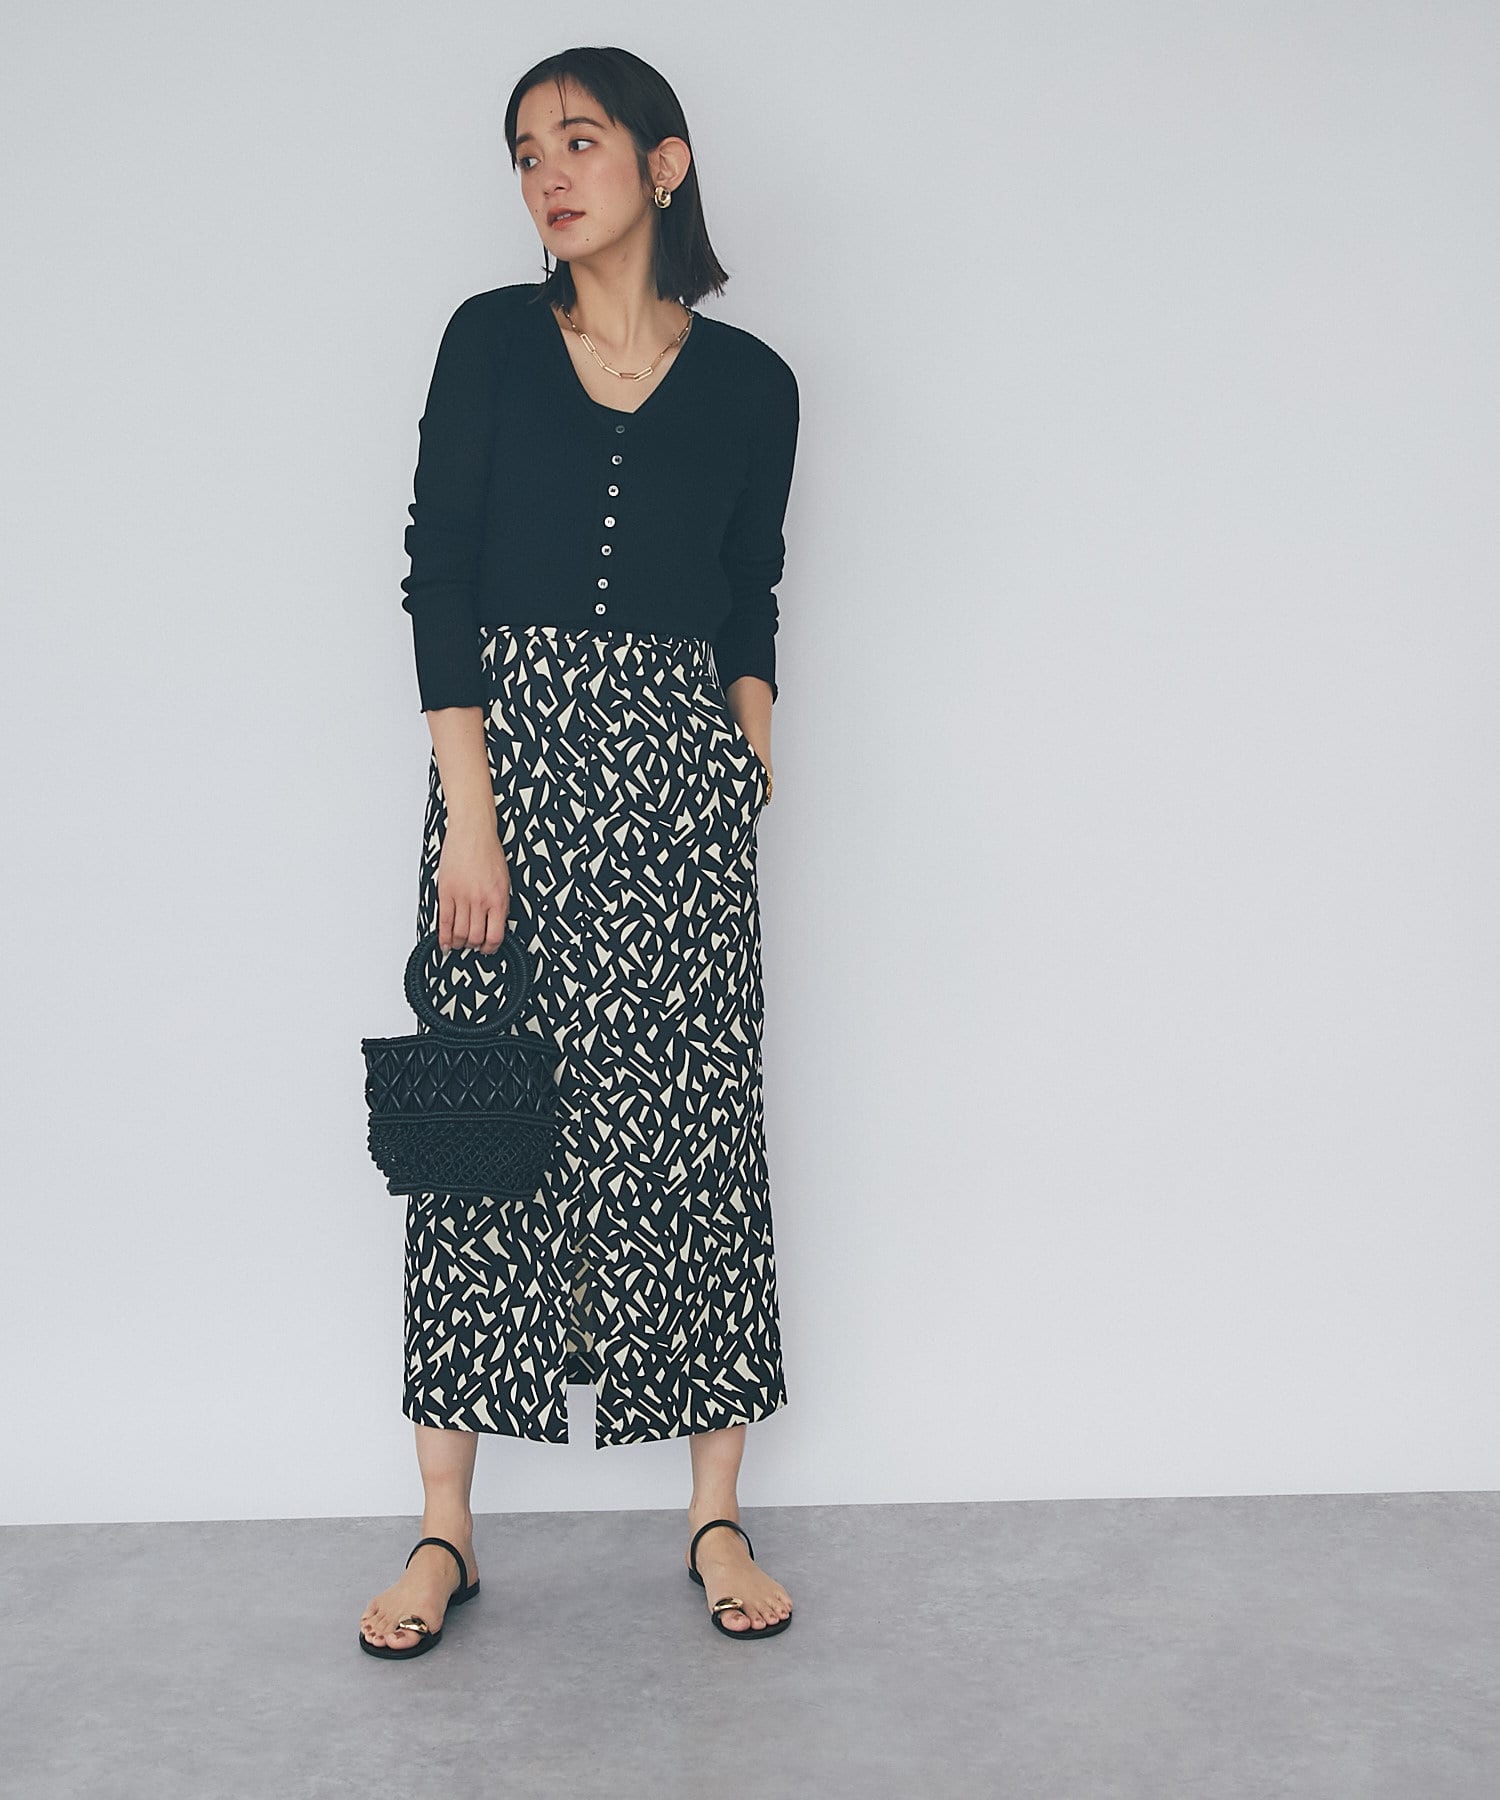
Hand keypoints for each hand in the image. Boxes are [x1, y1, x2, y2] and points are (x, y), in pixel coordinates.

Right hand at [436, 811, 510, 951]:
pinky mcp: (446, 892)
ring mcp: (462, 897)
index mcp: (499, 899)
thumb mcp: (504, 880)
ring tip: (459, 944)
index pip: (496, 935)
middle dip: (474, 946)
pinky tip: (444, 943)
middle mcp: (481, 900)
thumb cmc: (489, 852)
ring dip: (459, 943)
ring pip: (460, 933)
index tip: (488, 949)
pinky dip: (444, 936)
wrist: (473, 832)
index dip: (491, 947)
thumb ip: (499, 903)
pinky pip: (444, 921)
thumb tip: (495, 924)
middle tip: (472, 946)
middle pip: (476, 937)